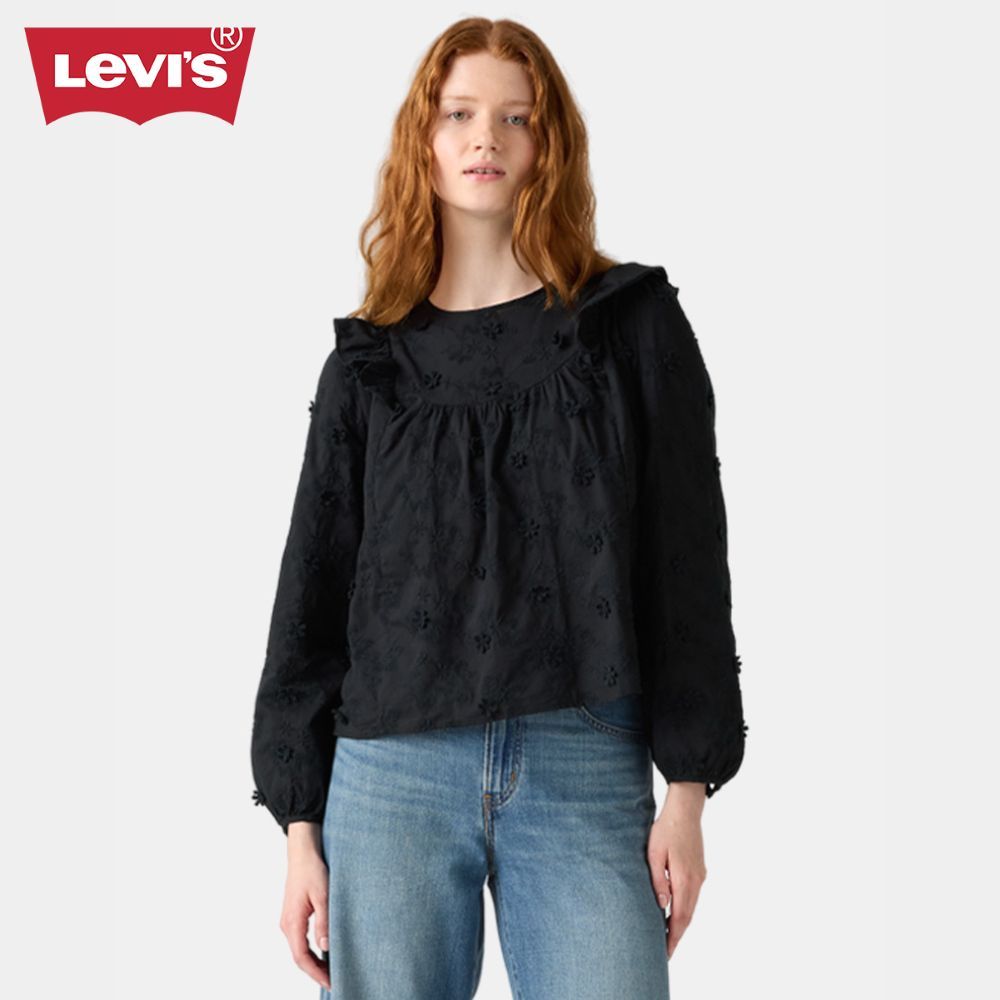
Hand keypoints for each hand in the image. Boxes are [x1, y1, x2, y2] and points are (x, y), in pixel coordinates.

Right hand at [279, 822, 329, 989]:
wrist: (302, 851)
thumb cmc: (312, 869)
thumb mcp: (323, 895)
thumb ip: (325, 921)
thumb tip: (326, 947)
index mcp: (292, 922)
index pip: (302, 958)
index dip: (316, 973)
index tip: (331, 982)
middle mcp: (287, 924)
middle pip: (300, 957)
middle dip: (316, 971)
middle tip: (335, 980)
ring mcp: (289, 920)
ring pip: (300, 949)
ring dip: (314, 961)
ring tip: (332, 970)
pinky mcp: (294, 915)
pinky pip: (301, 939)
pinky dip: (312, 950)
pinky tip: (324, 951)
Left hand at [646, 782, 707, 958]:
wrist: (685, 810)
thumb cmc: (666, 829)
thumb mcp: (654, 853)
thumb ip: (657, 880)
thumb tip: (662, 905)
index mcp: (684, 878)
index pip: (680, 916)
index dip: (673, 936)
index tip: (666, 952)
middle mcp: (696, 880)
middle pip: (688, 916)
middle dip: (677, 935)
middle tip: (666, 952)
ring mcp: (700, 875)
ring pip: (692, 906)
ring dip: (681, 923)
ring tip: (668, 937)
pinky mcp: (700, 870)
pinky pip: (693, 896)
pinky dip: (686, 909)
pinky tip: (676, 913)